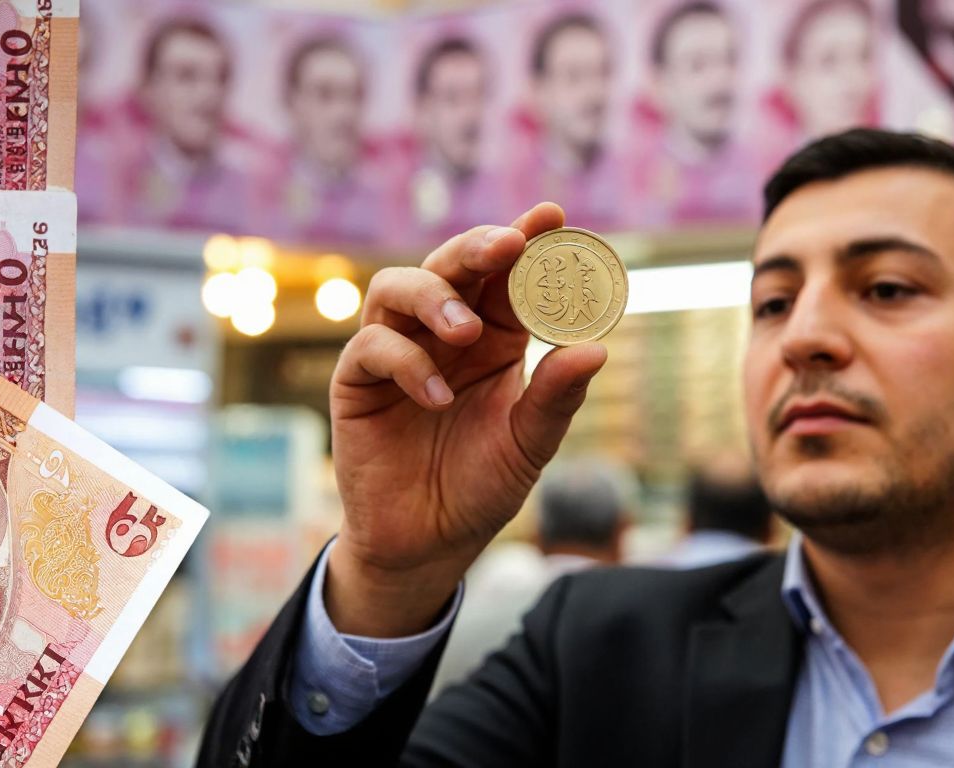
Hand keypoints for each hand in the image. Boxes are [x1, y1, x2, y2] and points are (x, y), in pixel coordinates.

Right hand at [326, 203, 607, 635]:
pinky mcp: (359, 383)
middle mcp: (444, 334)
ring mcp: (397, 352)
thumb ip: (557, 398)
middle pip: (452, 265)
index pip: (509, 278)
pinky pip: (373, 348)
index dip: (527, 241)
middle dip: (479, 247)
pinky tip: (436, 400)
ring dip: (435, 296)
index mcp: (494, 338)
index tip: (551, 215)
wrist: (428, 544)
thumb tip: (595, 349)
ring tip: (466, 332)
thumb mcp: (529, 444)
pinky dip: (406, 363)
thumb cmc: (480, 485)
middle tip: (509, 245)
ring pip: (399, 288)